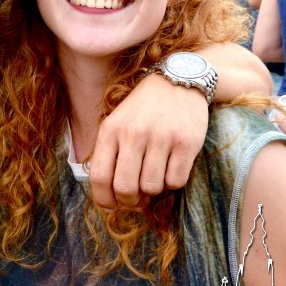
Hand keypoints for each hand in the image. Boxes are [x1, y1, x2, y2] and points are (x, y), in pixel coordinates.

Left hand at [91, 73, 207, 207]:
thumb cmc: (143, 109)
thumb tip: (108, 196)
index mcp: (111, 130)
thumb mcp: (117, 123)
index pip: (99, 177)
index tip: (113, 204)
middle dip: (131, 200)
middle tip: (138, 195)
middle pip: (125, 188)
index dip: (104, 199)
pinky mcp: (186, 142)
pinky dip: (173, 182)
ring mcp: (161, 137)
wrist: (177, 81)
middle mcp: (133, 133)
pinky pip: (176, 181)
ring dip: (154, 189)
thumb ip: (108, 153)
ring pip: (152, 187)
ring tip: (155, 174)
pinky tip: (172, 166)